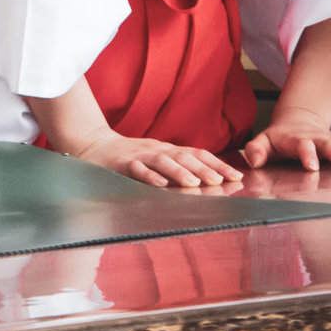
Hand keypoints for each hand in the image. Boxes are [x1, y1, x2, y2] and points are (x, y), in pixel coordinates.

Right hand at [68, 129, 243, 188]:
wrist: (94, 145)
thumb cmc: (130, 156)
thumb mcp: (157, 158)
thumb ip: (179, 166)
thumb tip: (212, 179)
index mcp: (168, 150)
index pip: (198, 154)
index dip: (218, 164)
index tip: (237, 177)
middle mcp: (157, 150)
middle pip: (184, 156)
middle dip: (204, 168)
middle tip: (222, 181)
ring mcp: (139, 155)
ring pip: (162, 162)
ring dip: (180, 172)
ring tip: (195, 182)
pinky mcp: (122, 163)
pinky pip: (137, 169)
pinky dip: (149, 176)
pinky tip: (160, 184)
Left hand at [242, 107, 330, 171]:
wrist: (297, 122)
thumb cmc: (279, 139)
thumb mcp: (263, 142)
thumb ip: (256, 150)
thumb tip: (254, 160)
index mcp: (298, 140)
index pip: (302, 146)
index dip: (306, 155)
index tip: (311, 167)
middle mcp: (319, 139)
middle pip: (330, 145)